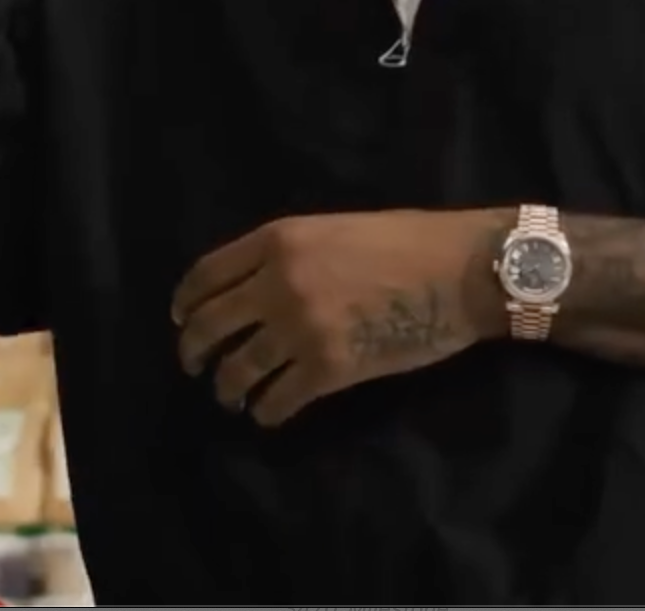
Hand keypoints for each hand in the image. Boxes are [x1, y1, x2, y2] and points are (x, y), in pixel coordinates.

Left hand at [171, 209, 505, 426]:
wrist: (461, 270)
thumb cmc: (409, 241)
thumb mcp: (336, 229)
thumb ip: (290, 255)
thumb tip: (258, 288)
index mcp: (279, 239)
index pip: (206, 275)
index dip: (186, 303)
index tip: (183, 320)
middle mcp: (278, 282)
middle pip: (209, 325)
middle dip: (194, 351)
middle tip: (197, 366)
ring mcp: (300, 328)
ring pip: (237, 370)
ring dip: (228, 388)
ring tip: (232, 396)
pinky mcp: (327, 369)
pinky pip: (276, 401)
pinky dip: (267, 413)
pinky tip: (270, 414)